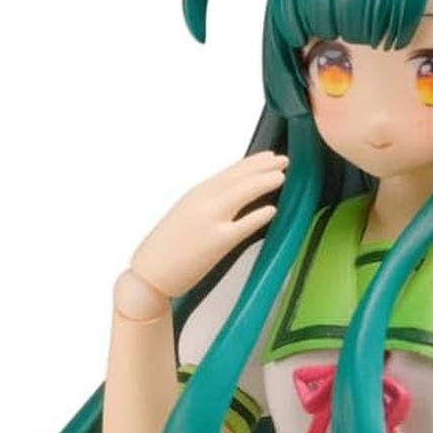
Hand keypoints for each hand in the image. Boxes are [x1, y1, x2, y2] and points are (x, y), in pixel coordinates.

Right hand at [129, 149, 288, 301]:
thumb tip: (229, 201)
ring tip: (282, 176)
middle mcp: (203, 202)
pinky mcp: (215, 244)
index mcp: (196, 195)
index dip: (251, 163)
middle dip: (262, 167)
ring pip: (241, 194)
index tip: (268, 157)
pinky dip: (257, 216)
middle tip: (284, 159)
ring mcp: (209, 221)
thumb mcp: (185, 216)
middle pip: (237, 178)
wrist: (149, 274)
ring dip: (263, 182)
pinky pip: (242, 226)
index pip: (229, 173)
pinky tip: (273, 210)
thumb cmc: (166, 251)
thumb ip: (207, 206)